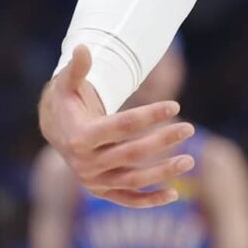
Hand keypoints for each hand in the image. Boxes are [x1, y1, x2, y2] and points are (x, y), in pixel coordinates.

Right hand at [39, 46, 193, 207]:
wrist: (57, 131)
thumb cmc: (68, 101)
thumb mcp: (68, 83)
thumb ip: (77, 68)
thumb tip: (82, 47)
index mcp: (80, 137)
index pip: (121, 126)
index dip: (149, 115)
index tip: (174, 105)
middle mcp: (85, 163)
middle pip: (131, 153)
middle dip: (162, 141)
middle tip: (189, 128)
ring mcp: (93, 180)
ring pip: (133, 180)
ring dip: (162, 172)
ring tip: (190, 160)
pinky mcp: (101, 191)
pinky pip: (128, 199)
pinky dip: (150, 200)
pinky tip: (174, 194)